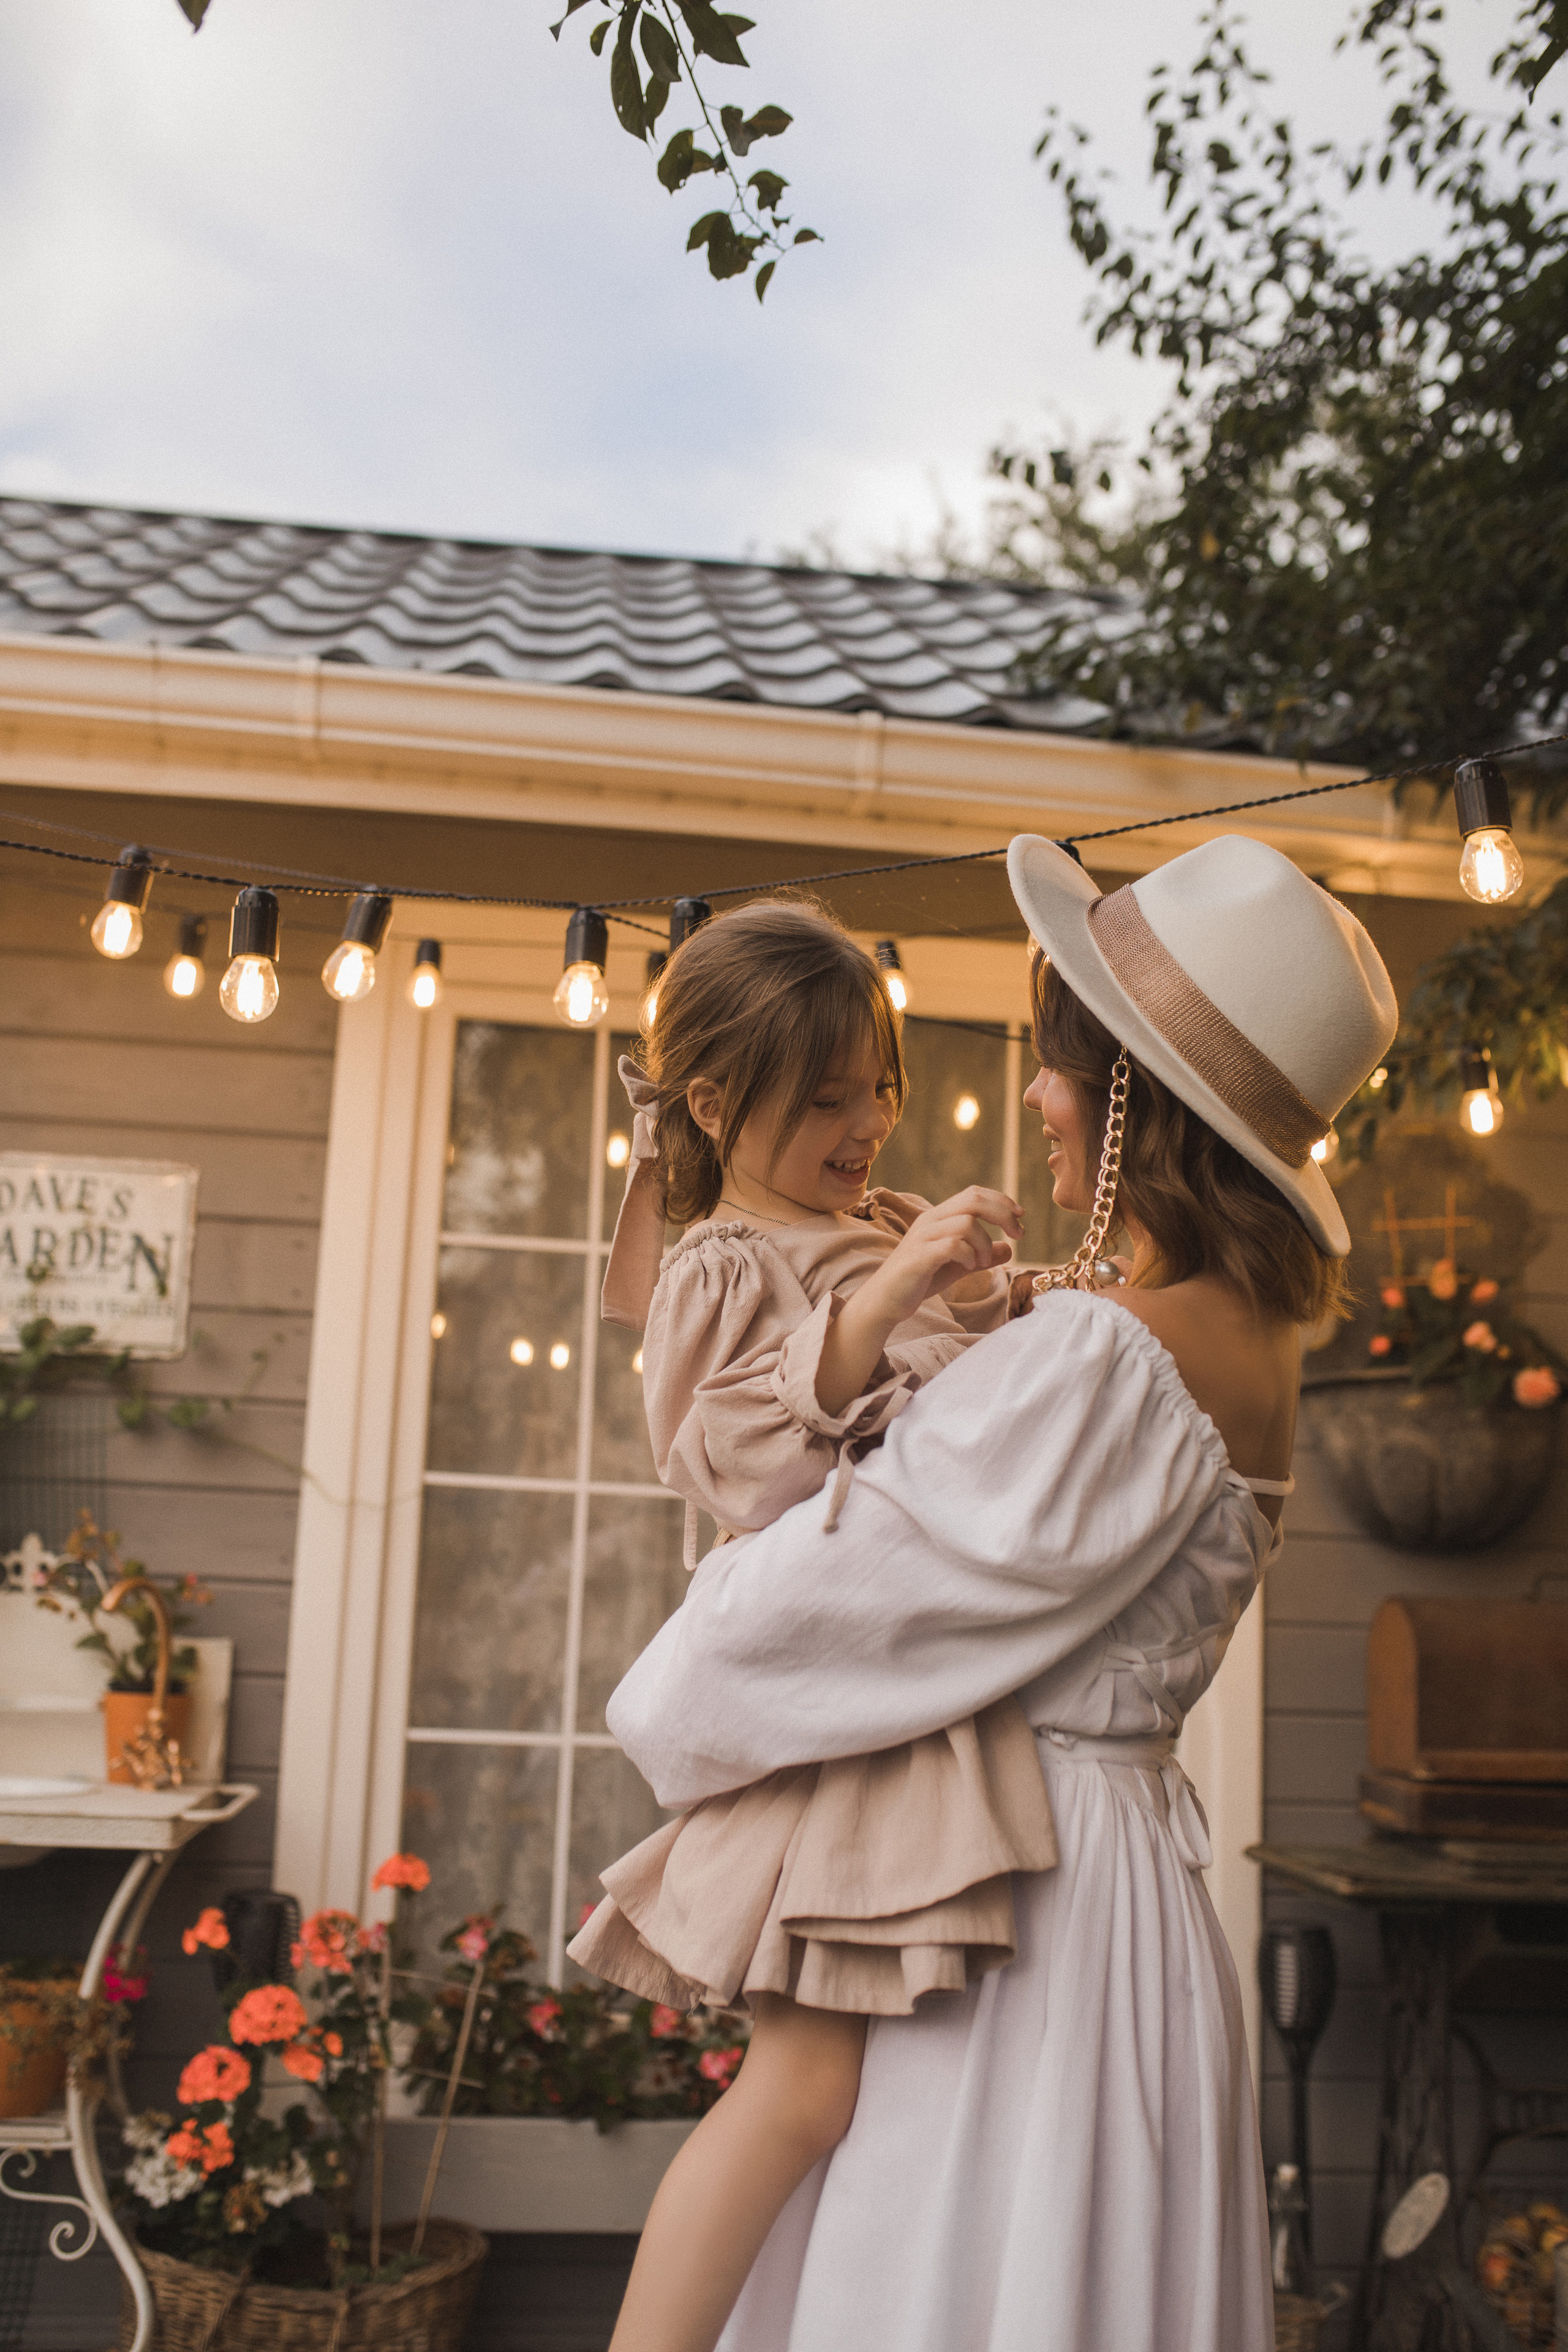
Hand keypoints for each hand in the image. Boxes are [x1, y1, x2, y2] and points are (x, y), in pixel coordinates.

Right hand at [859, 1186, 1020, 1325]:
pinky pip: (953, 1245)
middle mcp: (930, 1220)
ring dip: (984, 1244)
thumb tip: (1008, 1249)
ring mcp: (923, 1237)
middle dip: (1003, 1214)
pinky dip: (968, 1255)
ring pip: (966, 1223)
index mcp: (938, 1217)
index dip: (1001, 1201)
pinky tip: (967, 1267)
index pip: (974, 1194)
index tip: (1020, 1217)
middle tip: (1018, 1235)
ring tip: (981, 1262)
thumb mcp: (957, 1266)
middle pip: (973, 1200)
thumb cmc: (919, 1280)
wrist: (884, 1301)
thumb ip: (981, 1256)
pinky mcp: (919, 1257)